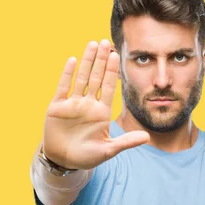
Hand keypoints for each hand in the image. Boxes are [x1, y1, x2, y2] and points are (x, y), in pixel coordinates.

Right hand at [43, 39, 149, 169]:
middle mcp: (88, 104)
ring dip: (87, 62)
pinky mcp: (57, 107)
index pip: (108, 87)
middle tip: (106, 42)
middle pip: (96, 77)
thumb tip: (147, 137)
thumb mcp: (108, 150)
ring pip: (81, 78)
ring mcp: (72, 104)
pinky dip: (67, 74)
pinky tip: (73, 60)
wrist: (63, 161)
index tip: (117, 55)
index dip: (112, 71)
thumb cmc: (86, 156)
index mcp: (101, 112)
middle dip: (101, 60)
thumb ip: (126, 142)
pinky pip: (63, 87)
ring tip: (92, 44)